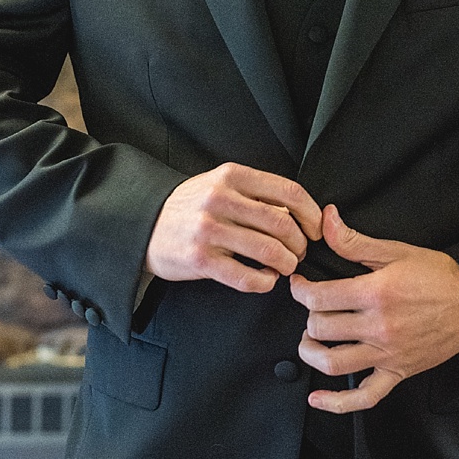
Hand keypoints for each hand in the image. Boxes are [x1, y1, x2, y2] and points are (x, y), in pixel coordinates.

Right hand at [146, 163, 319, 293]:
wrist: (142, 225)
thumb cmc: (193, 206)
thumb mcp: (221, 185)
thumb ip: (257, 193)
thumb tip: (302, 214)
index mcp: (232, 176)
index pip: (290, 192)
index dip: (312, 214)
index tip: (316, 230)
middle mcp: (220, 199)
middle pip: (283, 224)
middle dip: (300, 243)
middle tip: (299, 252)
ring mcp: (209, 230)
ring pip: (269, 251)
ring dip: (286, 264)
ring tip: (284, 267)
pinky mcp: (199, 260)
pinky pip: (247, 277)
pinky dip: (265, 282)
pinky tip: (265, 279)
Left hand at [288, 205, 458, 412]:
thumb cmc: (442, 276)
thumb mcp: (397, 251)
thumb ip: (355, 241)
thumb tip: (327, 221)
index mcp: (377, 293)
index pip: (319, 297)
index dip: (300, 290)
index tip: (300, 285)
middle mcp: (380, 326)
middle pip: (321, 328)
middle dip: (309, 316)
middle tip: (315, 308)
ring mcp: (388, 353)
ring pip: (332, 362)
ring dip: (312, 352)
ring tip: (312, 340)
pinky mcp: (398, 372)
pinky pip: (364, 398)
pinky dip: (337, 402)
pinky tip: (319, 397)